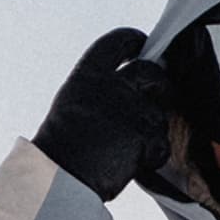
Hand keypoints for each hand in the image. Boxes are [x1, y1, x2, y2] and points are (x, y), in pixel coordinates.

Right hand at [34, 28, 171, 198]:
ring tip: (124, 150)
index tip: (142, 43)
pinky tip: (130, 164)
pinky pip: (161, 144)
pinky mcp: (145, 135)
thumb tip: (127, 87)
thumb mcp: (72, 106)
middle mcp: (111, 86)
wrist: (59, 178)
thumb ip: (99, 91)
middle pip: (151, 71)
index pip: (118, 41)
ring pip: (158, 115)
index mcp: (87, 76)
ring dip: (150, 132)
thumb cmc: (61, 150)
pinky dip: (152, 157)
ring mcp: (131, 109)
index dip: (134, 40)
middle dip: (159, 84)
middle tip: (158, 95)